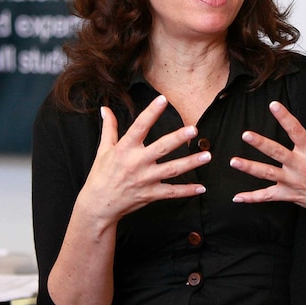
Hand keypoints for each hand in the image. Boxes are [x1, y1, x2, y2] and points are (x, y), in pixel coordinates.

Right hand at [77, 95, 209, 225]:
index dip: (151, 113)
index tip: (163, 100)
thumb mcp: (103, 150)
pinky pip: (171, 192)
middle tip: (193, 130)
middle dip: (178, 139)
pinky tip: (201, 187)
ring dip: (190, 163)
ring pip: (171, 170)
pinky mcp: (150, 194)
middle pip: (161, 148)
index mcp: (125, 149)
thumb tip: (105, 109)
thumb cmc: (101, 175)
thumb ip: (109, 128)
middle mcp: (136, 163)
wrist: (98, 205)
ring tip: (207, 156)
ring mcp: (145, 180)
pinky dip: (187, 191)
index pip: (139, 127)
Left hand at [229, 100, 305, 225]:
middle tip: (246, 134)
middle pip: (278, 153)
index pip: (297, 131)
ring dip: (250, 168)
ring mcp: (292, 182)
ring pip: (268, 174)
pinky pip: (267, 196)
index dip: (285, 117)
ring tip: (233, 161)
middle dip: (261, 144)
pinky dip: (252, 198)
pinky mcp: (288, 194)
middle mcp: (300, 166)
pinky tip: (237, 197)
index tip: (273, 105)